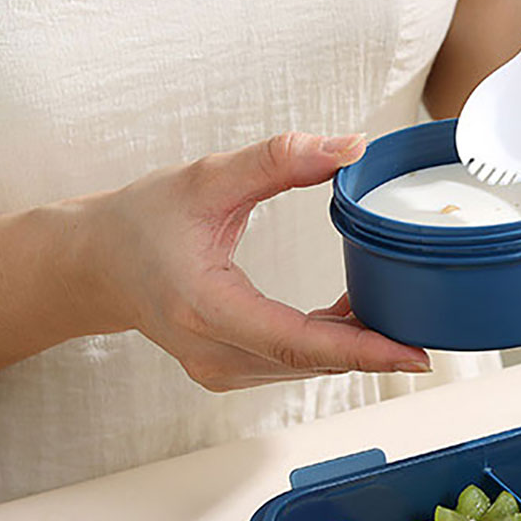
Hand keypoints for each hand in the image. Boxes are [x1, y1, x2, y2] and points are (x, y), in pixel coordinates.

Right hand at [71, 133, 429, 390]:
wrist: (94, 264)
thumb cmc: (142, 220)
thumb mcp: (207, 177)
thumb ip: (280, 161)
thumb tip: (351, 146)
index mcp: (206, 309)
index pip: (298, 343)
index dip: (361, 350)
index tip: (411, 353)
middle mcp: (214, 353)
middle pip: (312, 361)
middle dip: (372, 347)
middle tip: (425, 327)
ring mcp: (221, 371)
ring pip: (307, 368)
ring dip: (352, 344)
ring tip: (392, 311)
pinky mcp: (230, 373)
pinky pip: (293, 366)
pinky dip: (328, 345)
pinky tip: (351, 316)